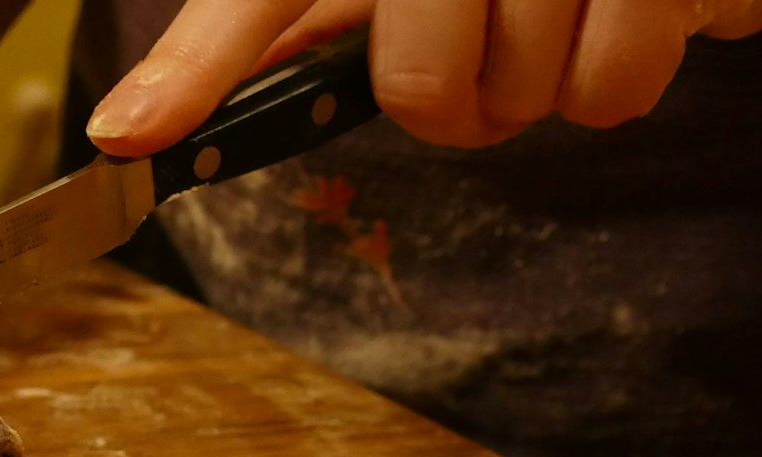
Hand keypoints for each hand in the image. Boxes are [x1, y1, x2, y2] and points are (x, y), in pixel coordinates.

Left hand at [86, 0, 761, 153]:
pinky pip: (613, 90)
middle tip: (491, 47)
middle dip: (457, 103)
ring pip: (523, 96)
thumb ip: (280, 27)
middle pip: (421, 91)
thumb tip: (150, 117)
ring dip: (544, 87)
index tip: (128, 139)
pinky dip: (618, 80)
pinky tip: (633, 10)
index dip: (190, 74)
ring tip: (566, 10)